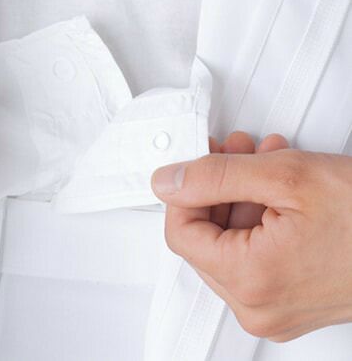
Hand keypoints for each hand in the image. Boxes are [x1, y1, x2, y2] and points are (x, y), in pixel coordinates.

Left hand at [152, 132, 351, 340]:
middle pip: (204, 237)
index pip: (181, 232)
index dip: (184, 190)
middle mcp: (258, 305)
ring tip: (263, 160)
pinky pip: (254, 254)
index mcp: (251, 280)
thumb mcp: (284, 176)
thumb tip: (168, 180)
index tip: (197, 162)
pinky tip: (278, 188)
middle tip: (232, 151)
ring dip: (240, 195)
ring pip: (229, 242)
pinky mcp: (290, 300)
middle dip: (217, 186)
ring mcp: (275, 307)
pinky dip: (259, 216)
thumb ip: (214, 176)